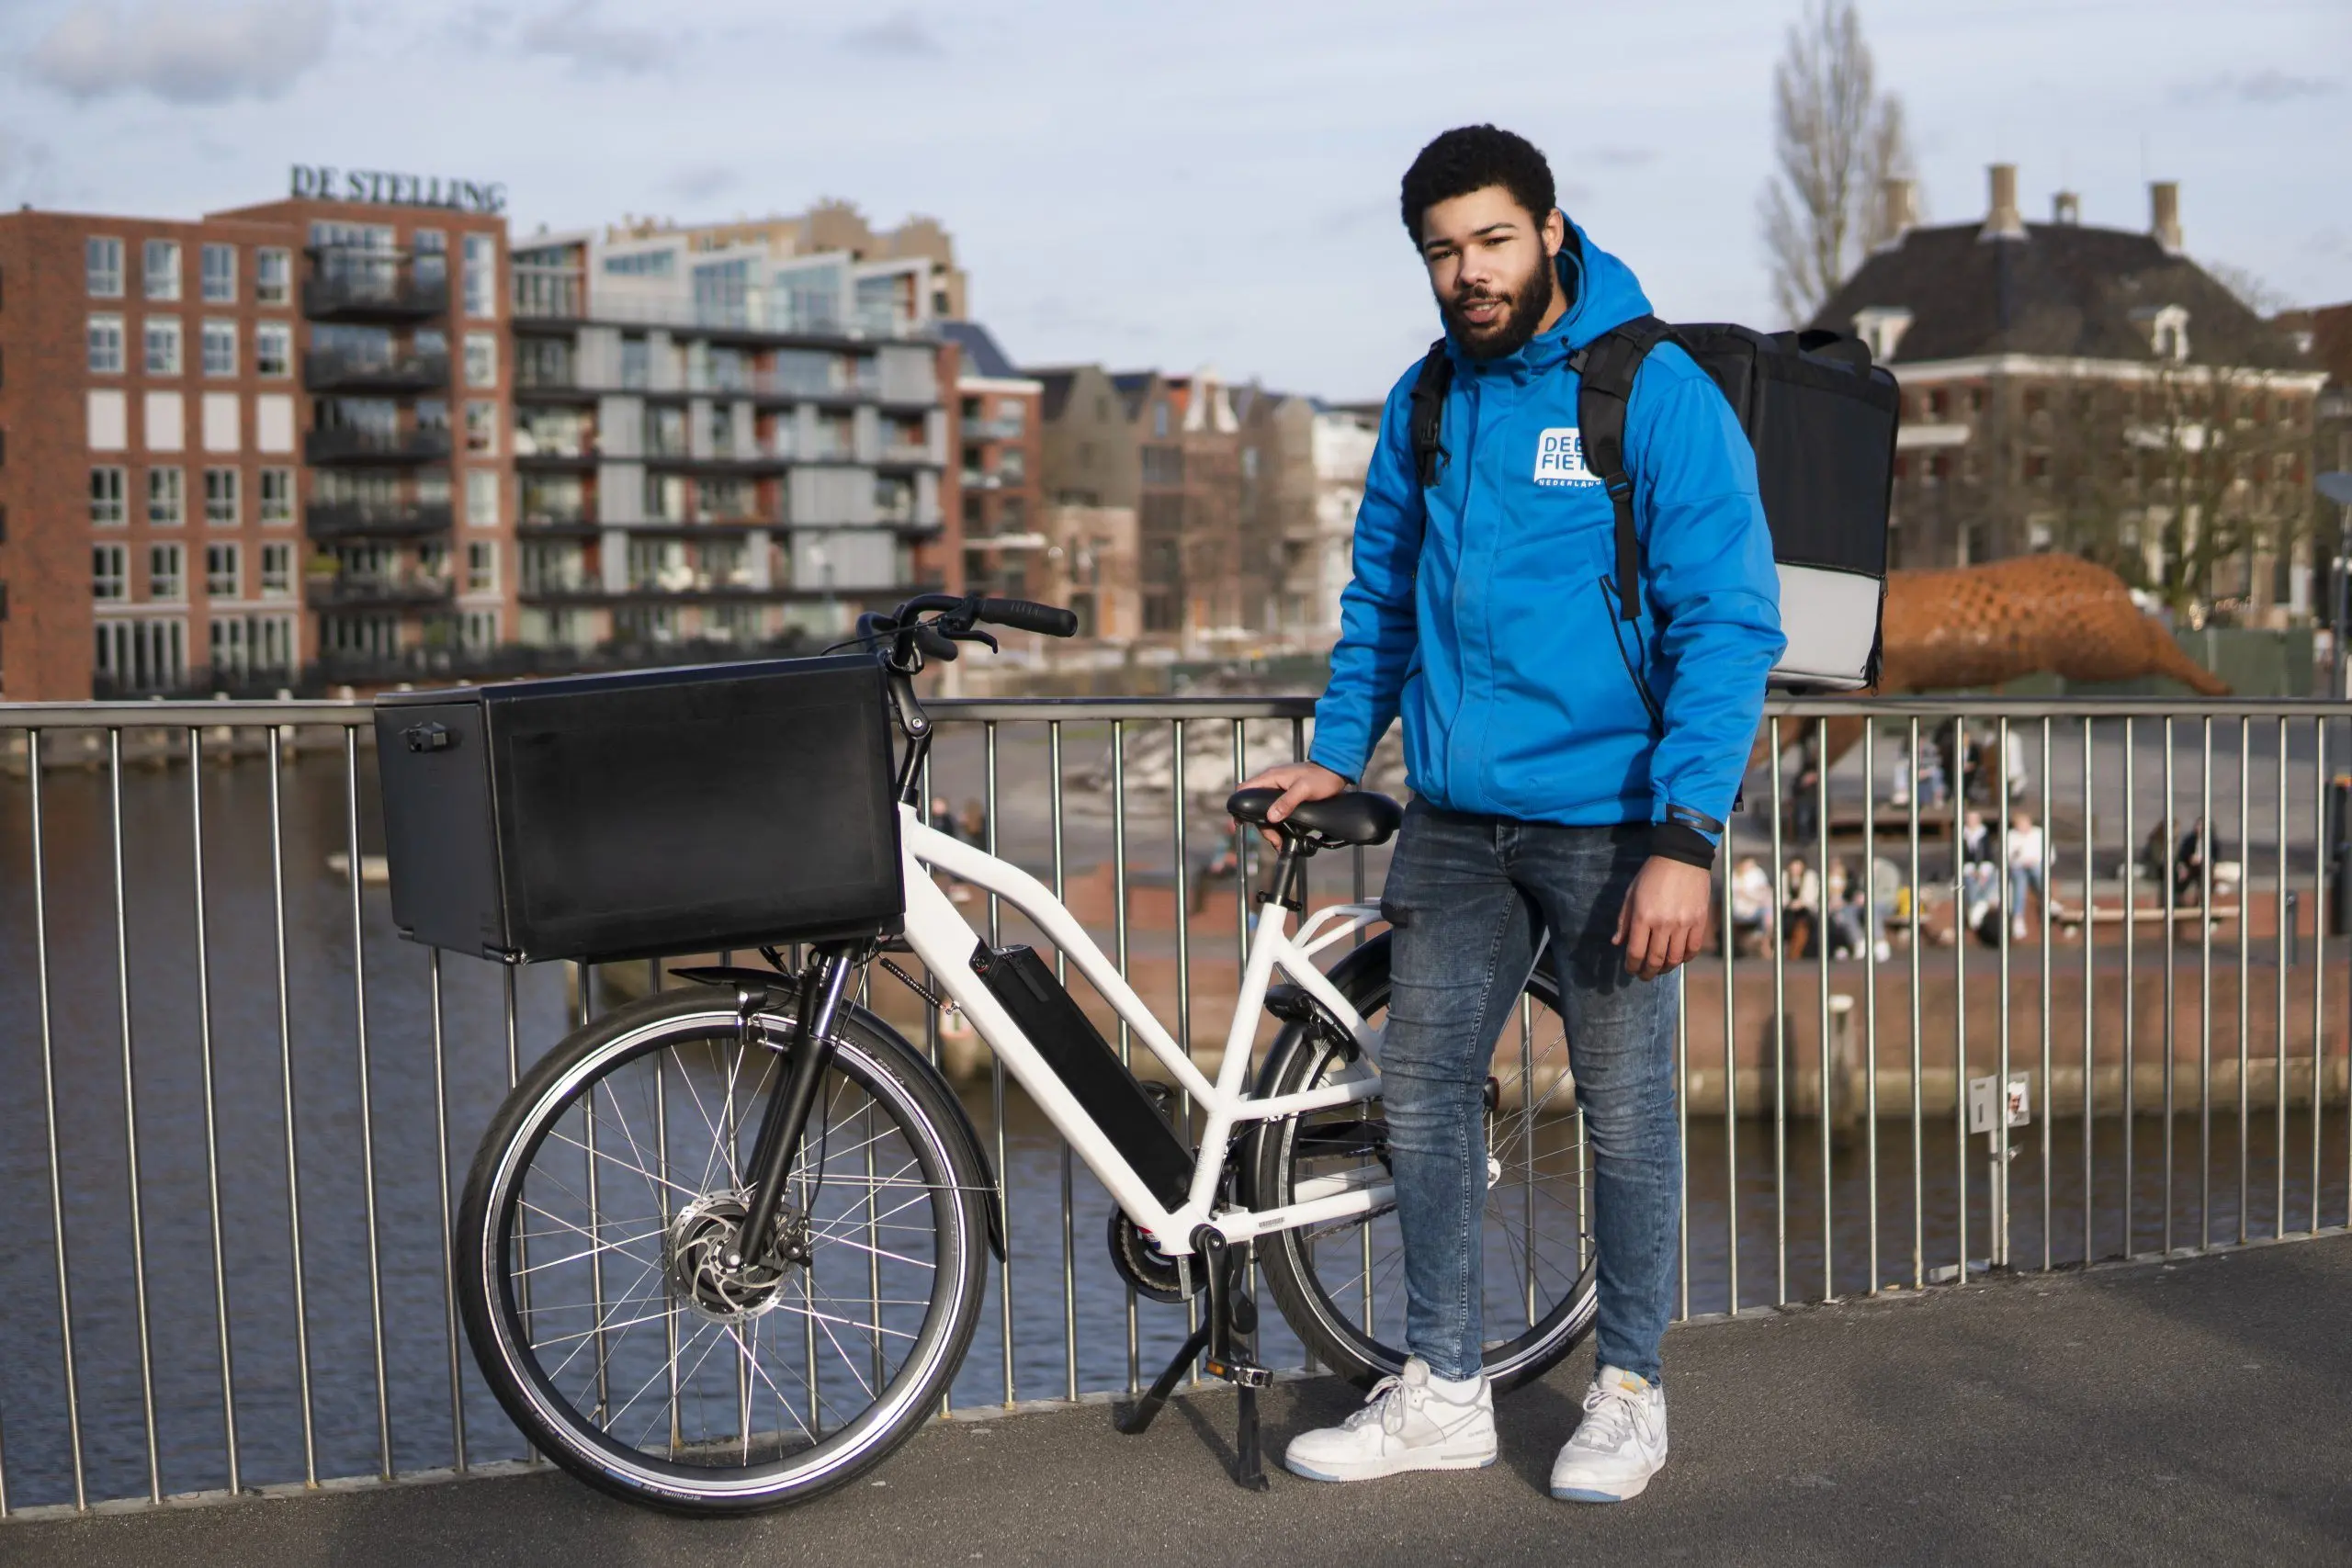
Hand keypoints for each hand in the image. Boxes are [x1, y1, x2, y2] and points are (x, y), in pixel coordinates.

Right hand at [1236, 761, 1347, 846]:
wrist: (1335, 772)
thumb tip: (1271, 816)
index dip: (1239, 806)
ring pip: (1266, 813)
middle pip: (1255, 807)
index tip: (1241, 823)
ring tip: (1280, 842)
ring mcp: (1278, 790)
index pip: (1245, 790)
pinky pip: (1276, 812)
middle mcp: (1271, 784)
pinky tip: (1284, 836)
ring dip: (1271, 828)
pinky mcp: (1286, 797)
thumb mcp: (1304, 790)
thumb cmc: (1320, 777)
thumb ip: (1287, 802)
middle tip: (1274, 839)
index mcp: (1271, 778)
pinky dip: (1278, 825)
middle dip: (1263, 826)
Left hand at [1614, 856, 1711, 980]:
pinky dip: (1685, 958)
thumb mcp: (1631, 894)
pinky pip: (1693, 948)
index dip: (1632, 966)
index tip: (1630, 969)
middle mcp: (1664, 923)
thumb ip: (1624, 921)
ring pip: (1675, 959)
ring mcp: (1684, 924)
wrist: (1682, 857)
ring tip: (1660, 969)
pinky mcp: (1700, 921)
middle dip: (1648, 972)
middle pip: (1656, 960)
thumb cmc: (1652, 874)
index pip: (1636, 953)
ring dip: (1666, 969)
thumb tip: (1617, 943)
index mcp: (1643, 917)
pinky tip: (1679, 958)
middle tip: (1644, 975)